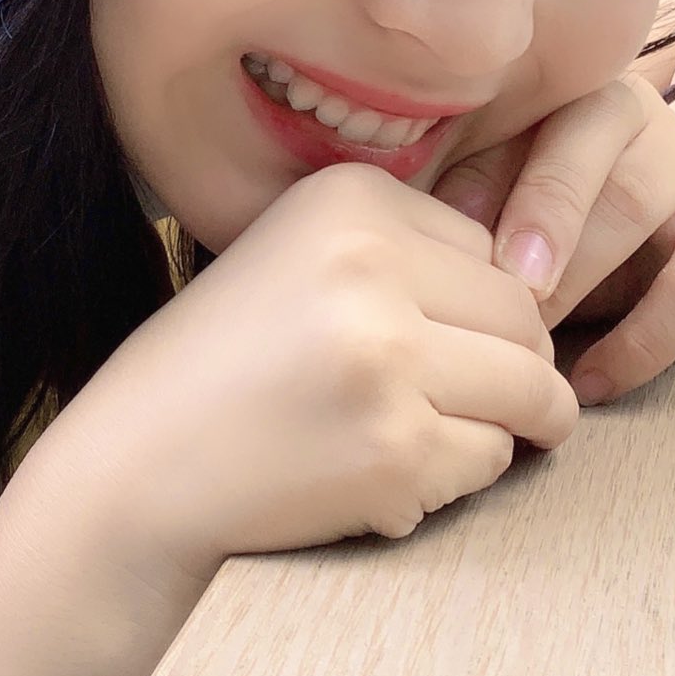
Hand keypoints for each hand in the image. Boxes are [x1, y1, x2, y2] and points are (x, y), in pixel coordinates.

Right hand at [33, 162, 577, 598]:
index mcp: (347, 200)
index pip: (487, 247)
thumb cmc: (220, 365)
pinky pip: (492, 458)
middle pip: (524, 317)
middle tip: (471, 400)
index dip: (473, 305)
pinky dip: (459, 475)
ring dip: (506, 424)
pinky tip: (392, 472)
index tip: (435, 341)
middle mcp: (372, 264)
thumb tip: (536, 293)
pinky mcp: (398, 449)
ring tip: (444, 435)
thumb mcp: (294, 255)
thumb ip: (401, 251)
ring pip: (529, 388)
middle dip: (515, 368)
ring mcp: (389, 359)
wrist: (138, 466)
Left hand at [430, 74, 674, 405]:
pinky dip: (645, 341)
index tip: (449, 259)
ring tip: (534, 351)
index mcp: (556, 87)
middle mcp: (629, 106)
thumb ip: (460, 200)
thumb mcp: (504, 192)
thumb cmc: (550, 208)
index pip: (515, 119)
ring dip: (581, 282)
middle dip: (534, 229)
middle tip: (498, 301)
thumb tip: (395, 241)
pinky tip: (593, 382)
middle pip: (580, 149)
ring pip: (637, 203)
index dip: (481, 187)